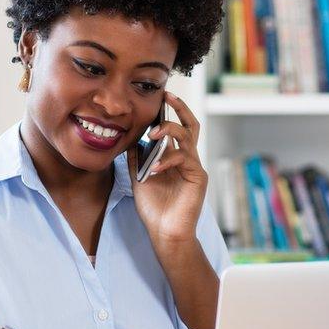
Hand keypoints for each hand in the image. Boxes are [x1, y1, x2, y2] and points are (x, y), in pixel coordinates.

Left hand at [128, 91, 207, 244]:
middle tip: (167, 95)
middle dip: (180, 108)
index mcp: (175, 157)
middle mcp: (188, 159)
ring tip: (153, 133)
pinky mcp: (198, 178)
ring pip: (187, 137)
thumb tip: (130, 138)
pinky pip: (185, 159)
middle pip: (190, 125)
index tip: (159, 98)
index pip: (176, 128)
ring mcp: (194, 167)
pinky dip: (168, 160)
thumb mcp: (139, 178)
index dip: (170, 112)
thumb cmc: (155, 209)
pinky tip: (155, 168)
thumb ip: (137, 159)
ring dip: (169, 131)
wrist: (165, 233)